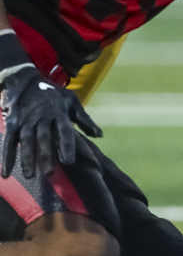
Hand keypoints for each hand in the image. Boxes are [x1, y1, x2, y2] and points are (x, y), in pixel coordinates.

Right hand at [0, 42, 99, 178]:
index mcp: (59, 113)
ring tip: (31, 175)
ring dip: (27, 158)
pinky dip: (7, 157)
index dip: (65, 145)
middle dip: (46, 155)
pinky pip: (9, 141)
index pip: (64, 131)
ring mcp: (25, 121)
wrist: (25, 80)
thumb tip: (99, 135)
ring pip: (26, 141)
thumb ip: (84, 119)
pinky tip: (6, 172)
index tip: (68, 161)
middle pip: (44, 138)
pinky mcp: (12, 123)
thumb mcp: (71, 101)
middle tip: (49, 172)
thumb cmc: (52, 93)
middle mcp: (42, 118)